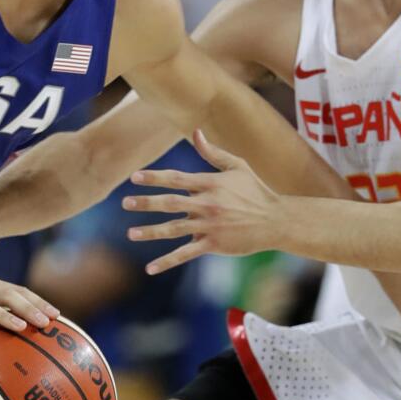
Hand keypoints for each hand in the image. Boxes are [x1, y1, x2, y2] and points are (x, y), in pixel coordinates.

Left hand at [123, 130, 284, 273]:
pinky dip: (167, 261)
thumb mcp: (237, 166)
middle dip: (146, 203)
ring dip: (151, 232)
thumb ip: (212, 152)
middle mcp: (207, 204)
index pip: (177, 178)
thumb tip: (195, 132)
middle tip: (125, 202)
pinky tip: (150, 268)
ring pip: (174, 229)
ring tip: (130, 233)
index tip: (135, 177)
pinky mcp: (213, 244)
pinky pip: (185, 253)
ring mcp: (209, 225)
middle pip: (170, 203)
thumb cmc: (255, 190)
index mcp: (210, 183)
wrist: (275, 221)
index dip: (155, 177)